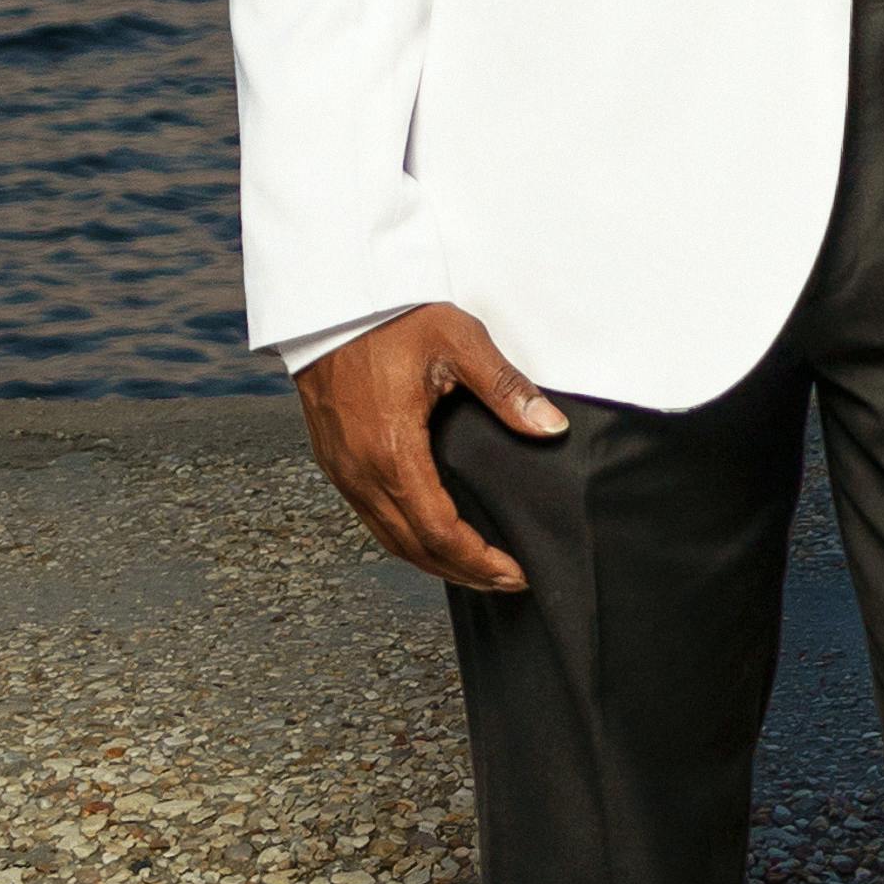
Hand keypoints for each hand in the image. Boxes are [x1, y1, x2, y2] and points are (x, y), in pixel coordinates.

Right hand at [293, 305, 564, 595]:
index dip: (479, 560)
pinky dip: (403, 538)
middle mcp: (361, 472)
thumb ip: (507, 389)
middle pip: (413, 548)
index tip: (514, 572)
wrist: (334, 302)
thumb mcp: (460, 343)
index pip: (440, 531)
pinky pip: (369, 517)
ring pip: (387, 538)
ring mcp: (342, 470)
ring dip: (430, 561)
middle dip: (461, 572)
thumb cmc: (393, 318)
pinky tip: (428, 535)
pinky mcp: (333, 461)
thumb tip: (549, 427)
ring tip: (473, 568)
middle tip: (504, 581)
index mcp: (393, 452)